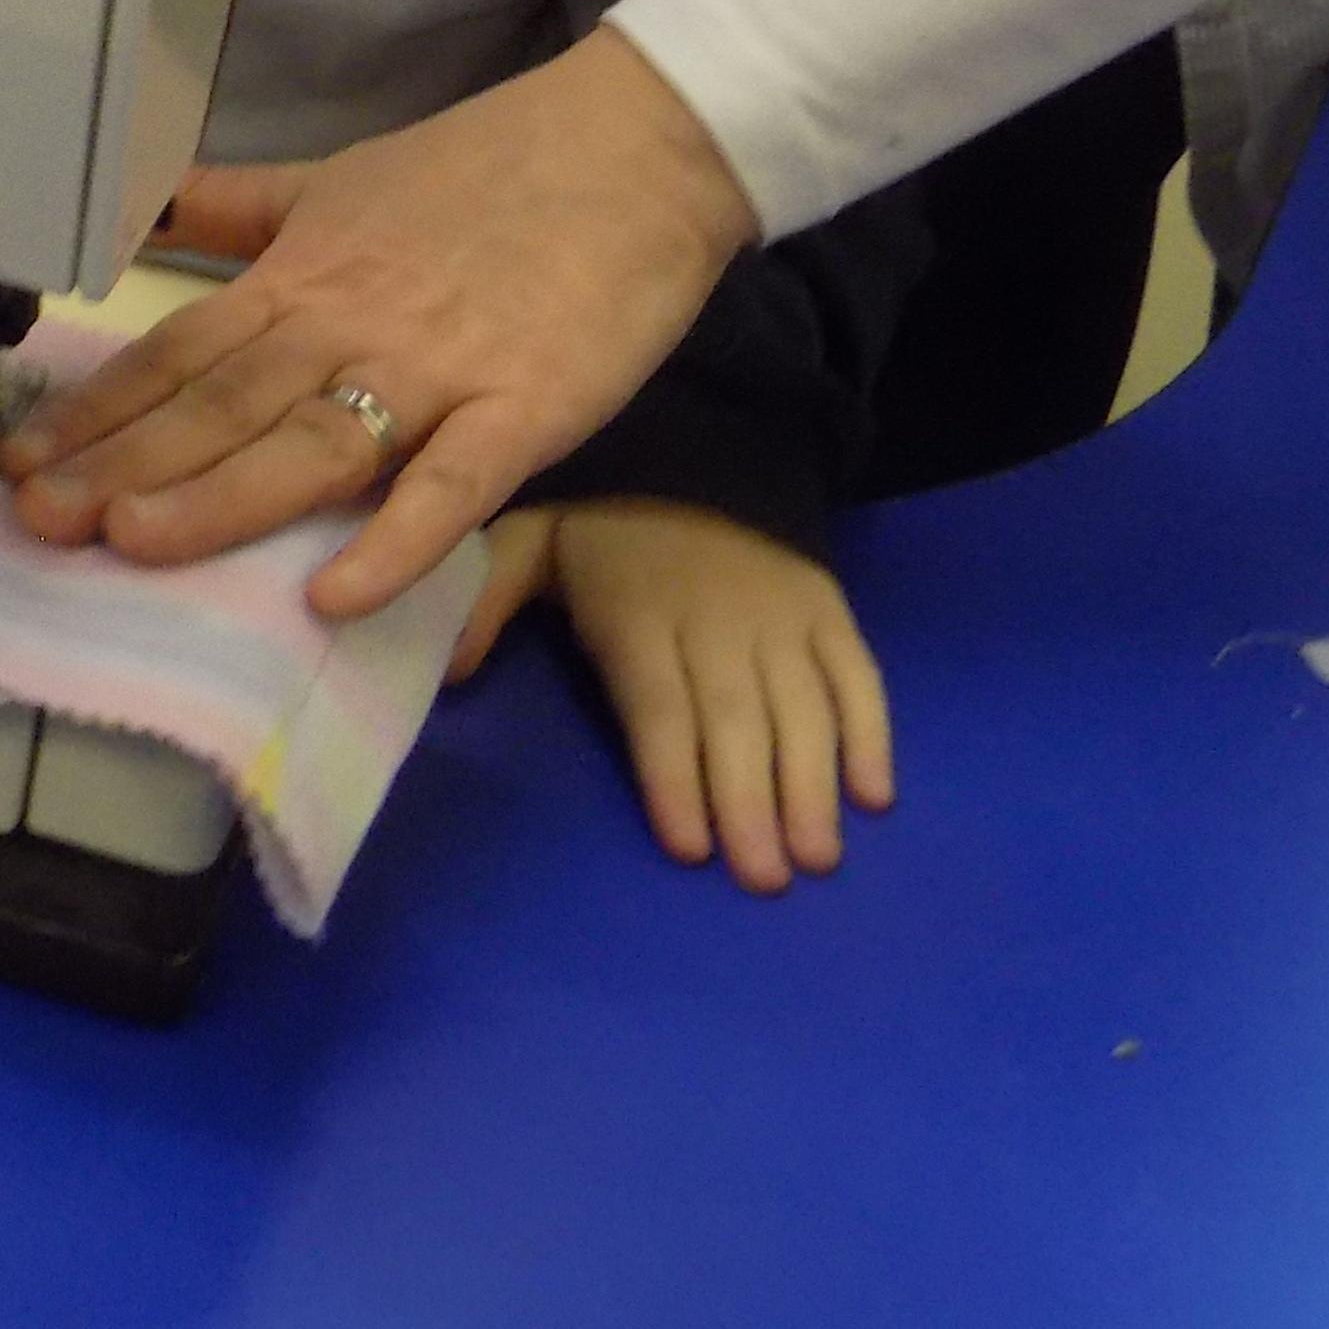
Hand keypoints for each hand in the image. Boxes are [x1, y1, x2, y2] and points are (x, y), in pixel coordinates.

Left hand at [1, 28, 759, 618]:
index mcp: (303, 276)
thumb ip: (241, 207)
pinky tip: (336, 595)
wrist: (638, 146)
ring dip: (220, 496)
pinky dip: (397, 540)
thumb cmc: (490, 169)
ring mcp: (437, 370)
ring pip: (311, 443)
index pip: (180, 352)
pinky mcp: (525, 409)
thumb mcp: (342, 178)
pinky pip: (452, 484)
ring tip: (134, 543)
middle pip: (222, 404)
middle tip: (37, 521)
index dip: (101, 411)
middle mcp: (350, 323)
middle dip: (125, 464)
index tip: (20, 462)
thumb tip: (150, 207)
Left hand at [450, 500, 893, 890]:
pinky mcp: (830, 609)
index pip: (661, 703)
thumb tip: (453, 675)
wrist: (700, 449)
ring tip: (817, 857)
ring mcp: (782, 615)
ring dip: (812, 784)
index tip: (689, 846)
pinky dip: (873, 733)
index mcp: (638, 612)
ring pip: (802, 707)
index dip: (675, 775)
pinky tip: (875, 796)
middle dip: (751, 802)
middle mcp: (717, 619)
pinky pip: (858, 674)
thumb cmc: (604, 526)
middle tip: (764, 879)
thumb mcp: (530, 540)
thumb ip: (486, 602)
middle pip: (737, 719)